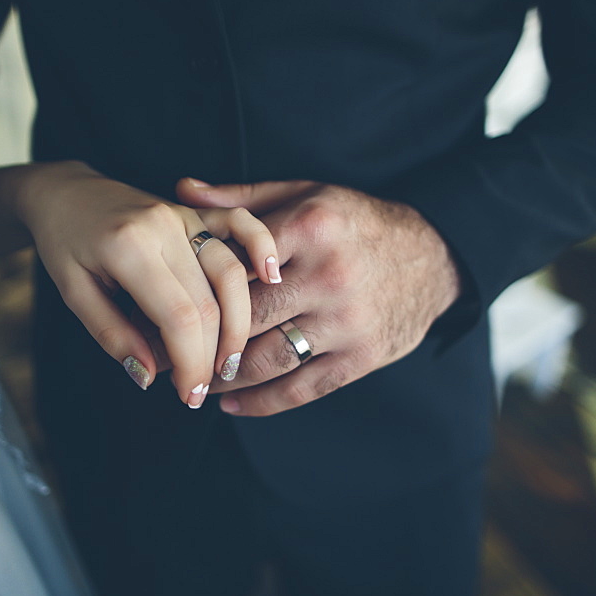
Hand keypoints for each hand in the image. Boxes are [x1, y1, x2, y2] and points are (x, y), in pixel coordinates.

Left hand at [12, 161, 280, 407]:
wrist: (65, 192)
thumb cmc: (64, 243)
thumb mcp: (73, 294)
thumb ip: (112, 335)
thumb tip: (149, 377)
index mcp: (129, 247)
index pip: (178, 316)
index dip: (191, 363)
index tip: (189, 395)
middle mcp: (164, 227)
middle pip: (210, 300)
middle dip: (214, 353)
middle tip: (204, 389)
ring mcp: (184, 215)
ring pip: (232, 272)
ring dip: (240, 321)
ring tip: (230, 361)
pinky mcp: (196, 211)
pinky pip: (240, 224)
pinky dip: (262, 248)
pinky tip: (274, 276)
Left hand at [176, 178, 460, 415]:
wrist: (433, 256)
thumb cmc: (355, 222)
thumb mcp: (305, 194)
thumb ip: (242, 200)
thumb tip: (181, 192)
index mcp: (310, 228)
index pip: (237, 265)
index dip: (196, 290)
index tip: (163, 307)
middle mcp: (330, 275)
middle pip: (247, 318)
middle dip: (201, 342)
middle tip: (166, 353)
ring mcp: (348, 321)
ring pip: (269, 360)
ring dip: (225, 376)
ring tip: (194, 379)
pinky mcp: (363, 357)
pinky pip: (303, 388)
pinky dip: (263, 402)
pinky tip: (233, 403)